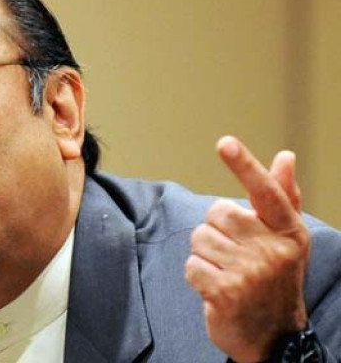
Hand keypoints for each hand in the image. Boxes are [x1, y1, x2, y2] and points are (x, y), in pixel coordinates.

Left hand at [185, 136, 309, 361]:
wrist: (274, 336)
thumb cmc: (275, 277)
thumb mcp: (286, 238)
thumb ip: (282, 195)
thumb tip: (285, 155)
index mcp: (287, 230)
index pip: (265, 191)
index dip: (244, 165)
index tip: (225, 143)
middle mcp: (272, 249)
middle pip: (215, 213)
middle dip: (217, 231)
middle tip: (234, 253)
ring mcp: (249, 273)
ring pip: (199, 238)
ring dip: (205, 255)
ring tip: (226, 271)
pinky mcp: (225, 293)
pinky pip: (190, 265)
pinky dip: (197, 276)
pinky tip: (216, 288)